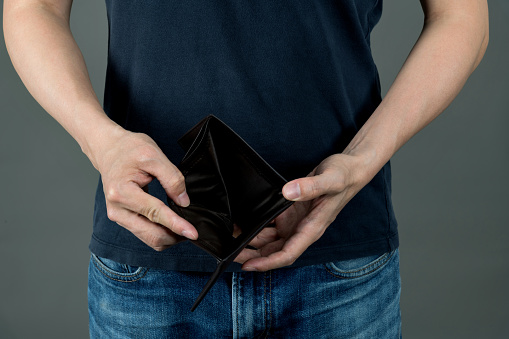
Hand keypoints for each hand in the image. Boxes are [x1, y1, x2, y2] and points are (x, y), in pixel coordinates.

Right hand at [93, 126, 197, 250]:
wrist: (109, 148)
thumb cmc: (130, 149)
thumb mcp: (154, 155)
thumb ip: (172, 178)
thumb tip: (183, 202)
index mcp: (122, 192)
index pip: (155, 214)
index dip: (176, 225)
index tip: (193, 233)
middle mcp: (117, 209)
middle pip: (152, 235)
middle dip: (175, 236)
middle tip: (194, 231)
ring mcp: (118, 216)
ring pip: (149, 239)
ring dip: (169, 237)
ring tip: (185, 229)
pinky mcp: (123, 218)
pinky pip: (145, 234)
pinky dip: (161, 233)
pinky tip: (172, 226)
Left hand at [234, 153, 369, 270]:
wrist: (349, 170)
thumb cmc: (344, 176)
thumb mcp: (330, 179)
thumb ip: (310, 186)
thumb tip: (288, 192)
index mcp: (312, 228)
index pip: (288, 253)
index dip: (268, 262)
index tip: (249, 265)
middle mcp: (303, 229)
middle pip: (275, 251)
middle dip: (253, 256)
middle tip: (230, 255)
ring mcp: (296, 222)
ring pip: (271, 241)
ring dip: (252, 243)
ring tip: (231, 240)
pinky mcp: (291, 213)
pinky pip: (271, 226)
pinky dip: (257, 228)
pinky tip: (242, 224)